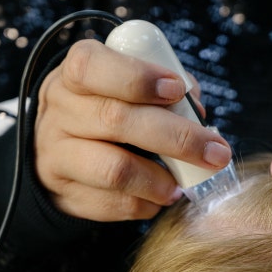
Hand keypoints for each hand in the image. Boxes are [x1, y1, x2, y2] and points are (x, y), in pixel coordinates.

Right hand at [35, 39, 231, 220]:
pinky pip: (110, 204)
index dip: (138, 78)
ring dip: (160, 181)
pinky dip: (145, 204)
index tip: (177, 91)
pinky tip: (159, 197)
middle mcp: (60, 109)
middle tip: (216, 153)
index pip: (94, 66)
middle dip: (177, 138)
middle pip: (116, 120)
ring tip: (182, 185)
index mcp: (76, 72)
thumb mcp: (126, 85)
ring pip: (114, 170)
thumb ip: (164, 90)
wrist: (59, 149)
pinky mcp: (63, 192)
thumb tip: (197, 114)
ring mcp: (55, 153)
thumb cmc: (108, 107)